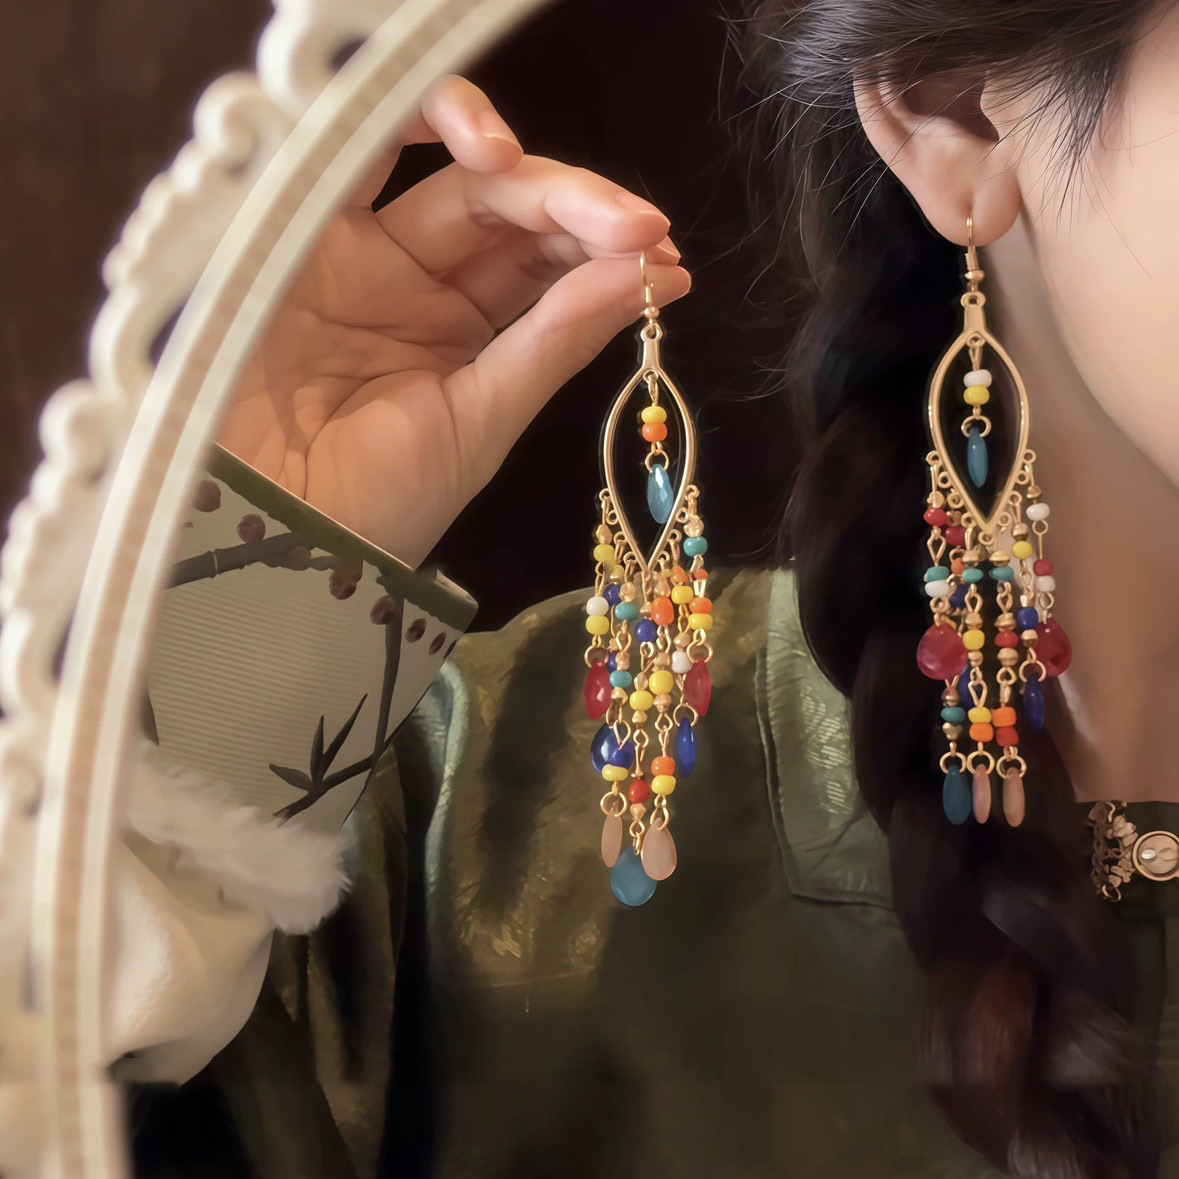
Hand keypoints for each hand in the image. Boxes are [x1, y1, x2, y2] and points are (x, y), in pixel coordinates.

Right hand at [219, 75, 690, 566]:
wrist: (269, 533)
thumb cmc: (380, 500)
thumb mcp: (482, 421)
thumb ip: (556, 339)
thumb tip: (653, 271)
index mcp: (466, 332)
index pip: (544, 266)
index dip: (604, 254)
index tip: (665, 261)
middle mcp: (418, 282)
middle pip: (510, 215)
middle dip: (580, 212)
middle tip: (641, 230)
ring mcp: (361, 254)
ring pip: (453, 180)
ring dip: (523, 172)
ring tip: (584, 204)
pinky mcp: (299, 232)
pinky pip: (360, 154)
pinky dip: (420, 126)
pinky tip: (487, 145)